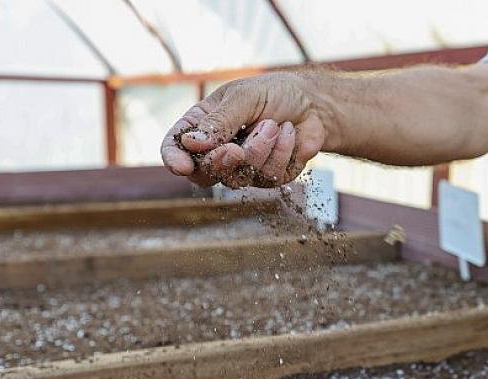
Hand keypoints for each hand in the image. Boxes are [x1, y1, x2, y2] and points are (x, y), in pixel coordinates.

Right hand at [160, 73, 327, 187]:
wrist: (313, 104)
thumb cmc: (275, 93)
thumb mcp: (244, 97)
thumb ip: (219, 121)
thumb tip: (192, 143)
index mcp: (203, 126)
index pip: (176, 147)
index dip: (174, 159)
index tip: (182, 167)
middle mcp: (218, 150)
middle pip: (204, 173)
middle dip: (221, 161)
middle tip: (236, 149)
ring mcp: (243, 167)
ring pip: (239, 177)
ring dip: (260, 149)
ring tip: (274, 124)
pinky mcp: (268, 177)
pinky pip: (269, 176)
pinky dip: (282, 152)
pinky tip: (289, 133)